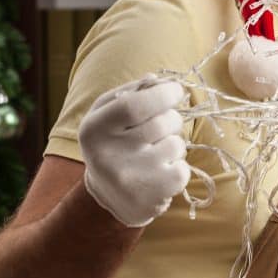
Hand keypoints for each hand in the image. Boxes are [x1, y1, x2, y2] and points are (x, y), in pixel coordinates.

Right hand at [79, 74, 189, 226]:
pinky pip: (182, 169)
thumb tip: (159, 81)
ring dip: (174, 144)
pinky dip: (178, 167)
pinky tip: (160, 172)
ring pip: (176, 145)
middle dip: (172, 118)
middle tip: (164, 126)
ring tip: (155, 153)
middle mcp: (107, 155)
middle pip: (162, 123)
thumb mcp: (110, 113)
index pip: (133, 105)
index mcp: (94, 128)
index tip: (176, 90)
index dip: (163, 94)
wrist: (109, 196)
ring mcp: (130, 179)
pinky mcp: (150, 197)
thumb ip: (132, 92)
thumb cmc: (114, 142)